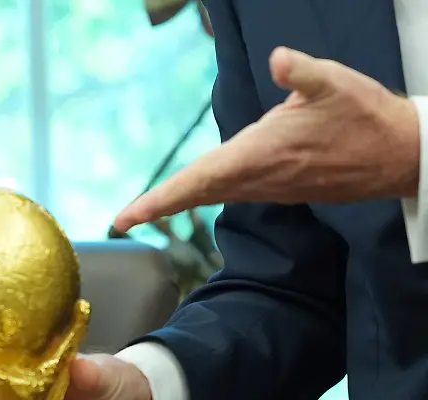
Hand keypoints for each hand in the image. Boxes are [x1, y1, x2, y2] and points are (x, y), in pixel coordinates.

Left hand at [114, 46, 420, 229]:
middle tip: (122, 219)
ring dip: (178, 200)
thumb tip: (279, 58)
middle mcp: (256, 179)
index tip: (127, 217)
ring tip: (144, 209)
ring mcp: (267, 188)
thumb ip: (303, 71)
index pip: (196, 181)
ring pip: (212, 194)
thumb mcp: (335, 83)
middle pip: (196, 193)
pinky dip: (204, 194)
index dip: (158, 200)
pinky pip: (230, 192)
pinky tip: (193, 191)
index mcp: (259, 155)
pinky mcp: (278, 189)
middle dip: (157, 205)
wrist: (400, 156)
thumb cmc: (365, 117)